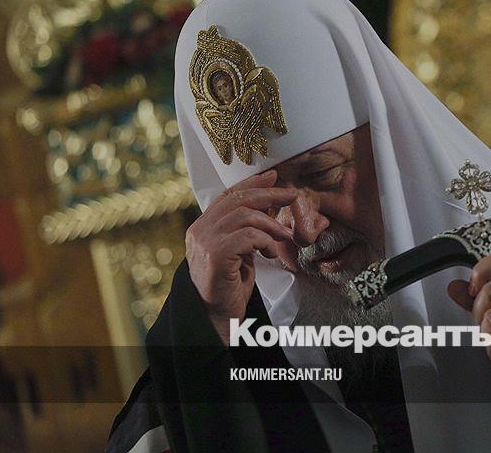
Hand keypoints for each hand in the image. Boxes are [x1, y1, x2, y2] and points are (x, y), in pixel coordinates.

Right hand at [185, 170, 296, 344]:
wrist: (218, 314)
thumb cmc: (231, 283)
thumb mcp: (241, 249)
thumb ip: (248, 227)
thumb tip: (269, 202)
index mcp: (203, 226)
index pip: (228, 195)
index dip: (252, 183)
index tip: (274, 176)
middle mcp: (199, 230)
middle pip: (238, 200)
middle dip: (269, 194)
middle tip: (291, 195)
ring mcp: (205, 241)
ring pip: (245, 216)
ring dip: (270, 224)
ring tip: (282, 235)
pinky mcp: (215, 254)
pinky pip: (248, 236)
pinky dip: (265, 241)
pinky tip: (269, 253)